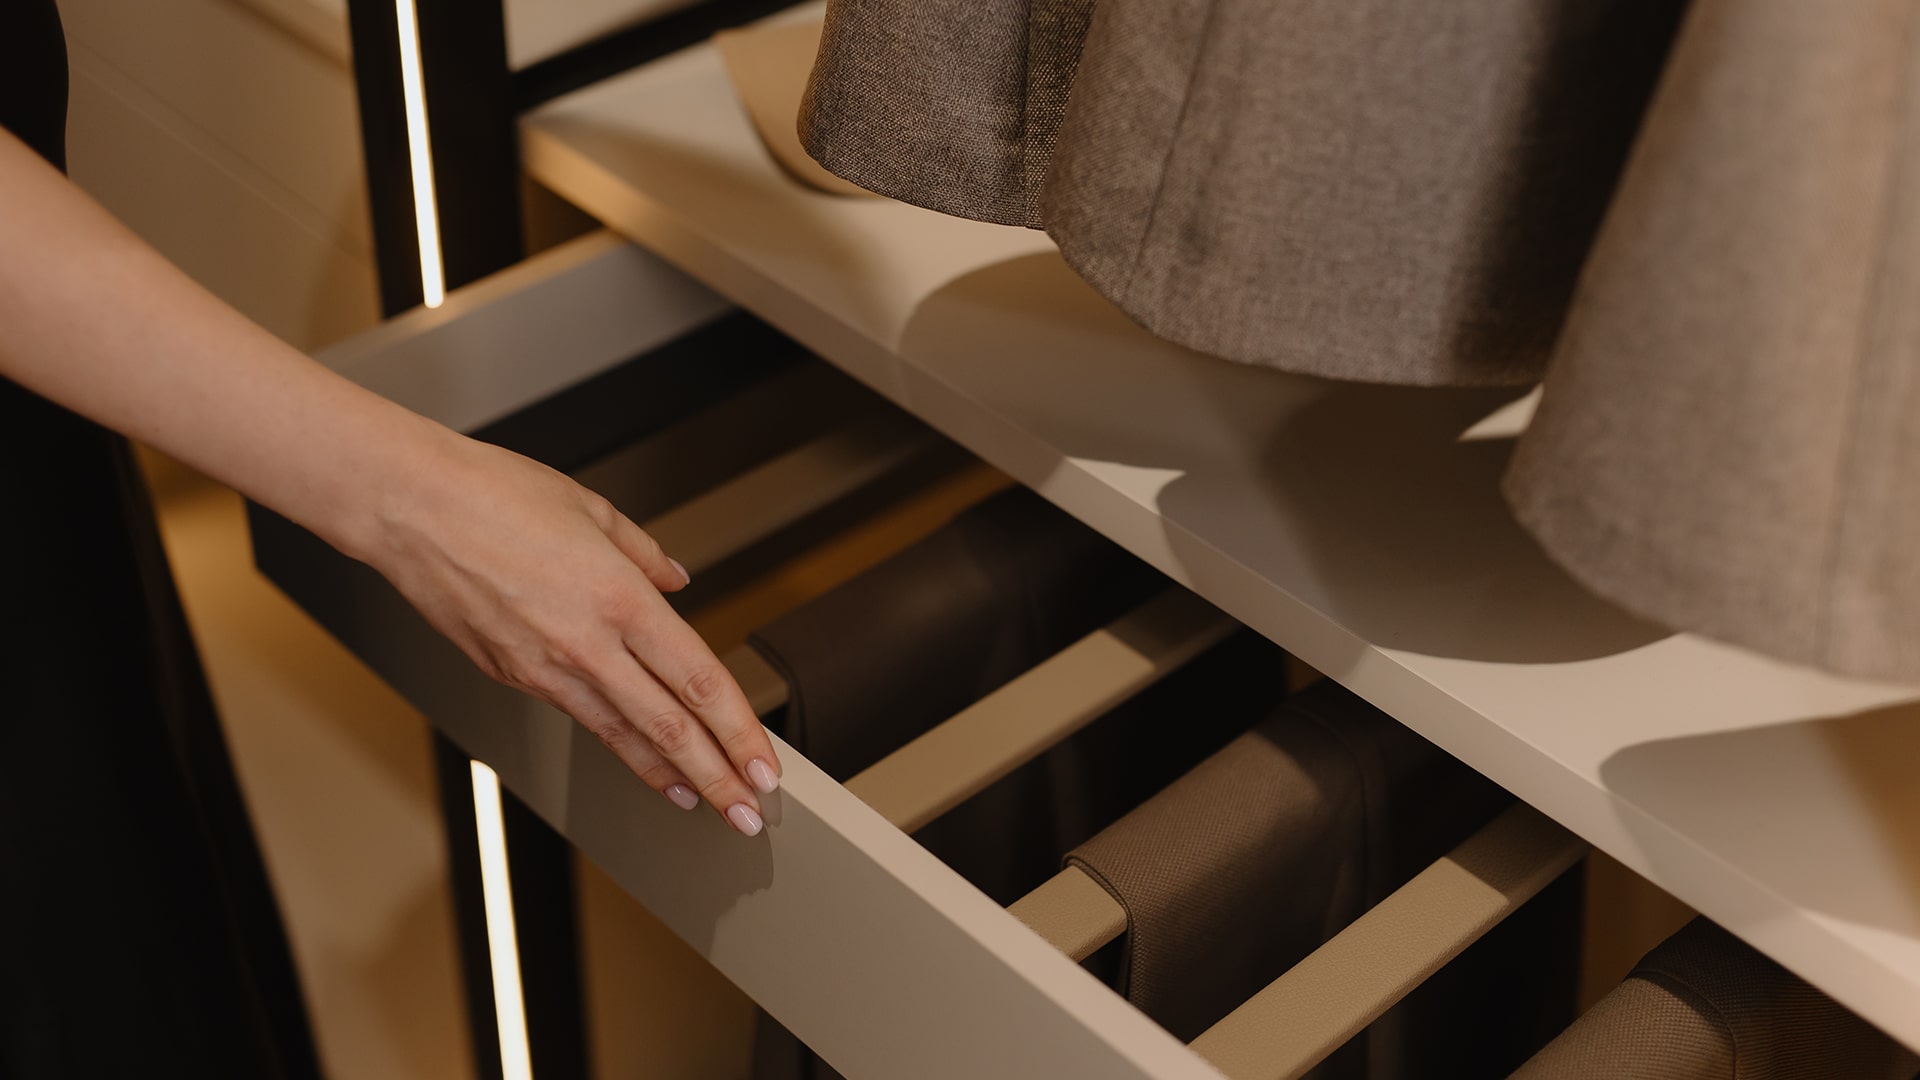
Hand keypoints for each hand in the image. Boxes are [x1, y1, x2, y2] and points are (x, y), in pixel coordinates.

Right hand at [356, 433, 779, 835]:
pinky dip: (617, 745)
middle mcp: (587, 643)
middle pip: (669, 728)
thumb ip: (645, 553)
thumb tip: (676, 578)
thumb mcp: (592, 508)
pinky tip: (638, 758)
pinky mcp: (511, 675)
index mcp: (620, 597)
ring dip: (669, 775)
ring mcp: (545, 667)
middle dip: (717, 779)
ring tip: (704, 802)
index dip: (738, 731)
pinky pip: (579, 717)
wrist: (406, 507)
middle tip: (749, 813)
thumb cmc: (490, 493)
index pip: (699, 681)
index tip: (764, 763)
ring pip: (623, 736)